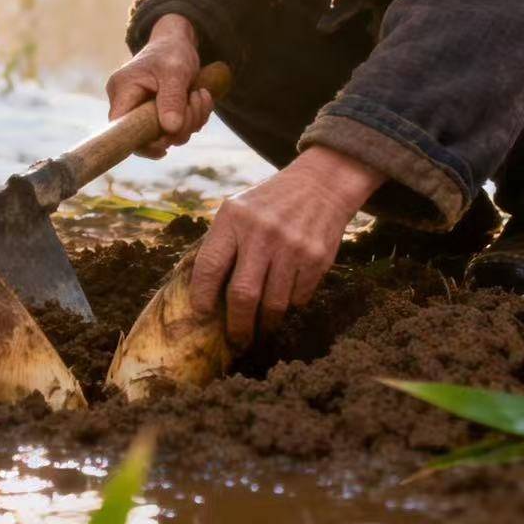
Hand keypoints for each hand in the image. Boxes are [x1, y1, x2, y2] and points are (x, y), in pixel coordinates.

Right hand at [105, 13, 213, 158]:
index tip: (165, 146)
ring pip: (166, 135)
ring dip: (190, 121)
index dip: (141, 143)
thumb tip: (171, 129)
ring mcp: (141, 110)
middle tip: (196, 101)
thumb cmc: (172, 51)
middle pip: (147, 136)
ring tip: (200, 95)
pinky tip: (199, 99)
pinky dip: (191, 119)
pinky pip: (174, 129)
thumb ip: (172, 99)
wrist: (178, 41)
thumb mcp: (175, 72)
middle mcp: (127, 103)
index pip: (120, 129)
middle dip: (180, 126)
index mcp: (122, 91)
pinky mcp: (156, 114)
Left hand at [190, 145, 384, 346]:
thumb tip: (202, 293)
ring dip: (266, 323)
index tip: (202, 315)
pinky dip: (291, 304)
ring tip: (262, 326)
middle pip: (242, 295)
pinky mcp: (316, 257)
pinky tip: (287, 296)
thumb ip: (222, 243)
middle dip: (238, 326)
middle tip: (236, 339)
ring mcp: (291, 245)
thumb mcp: (238, 209)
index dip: (201, 297)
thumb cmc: (270, 202)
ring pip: (273, 305)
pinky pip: (298, 299)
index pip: (209, 267)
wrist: (321, 183)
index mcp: (233, 217)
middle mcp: (261, 231)